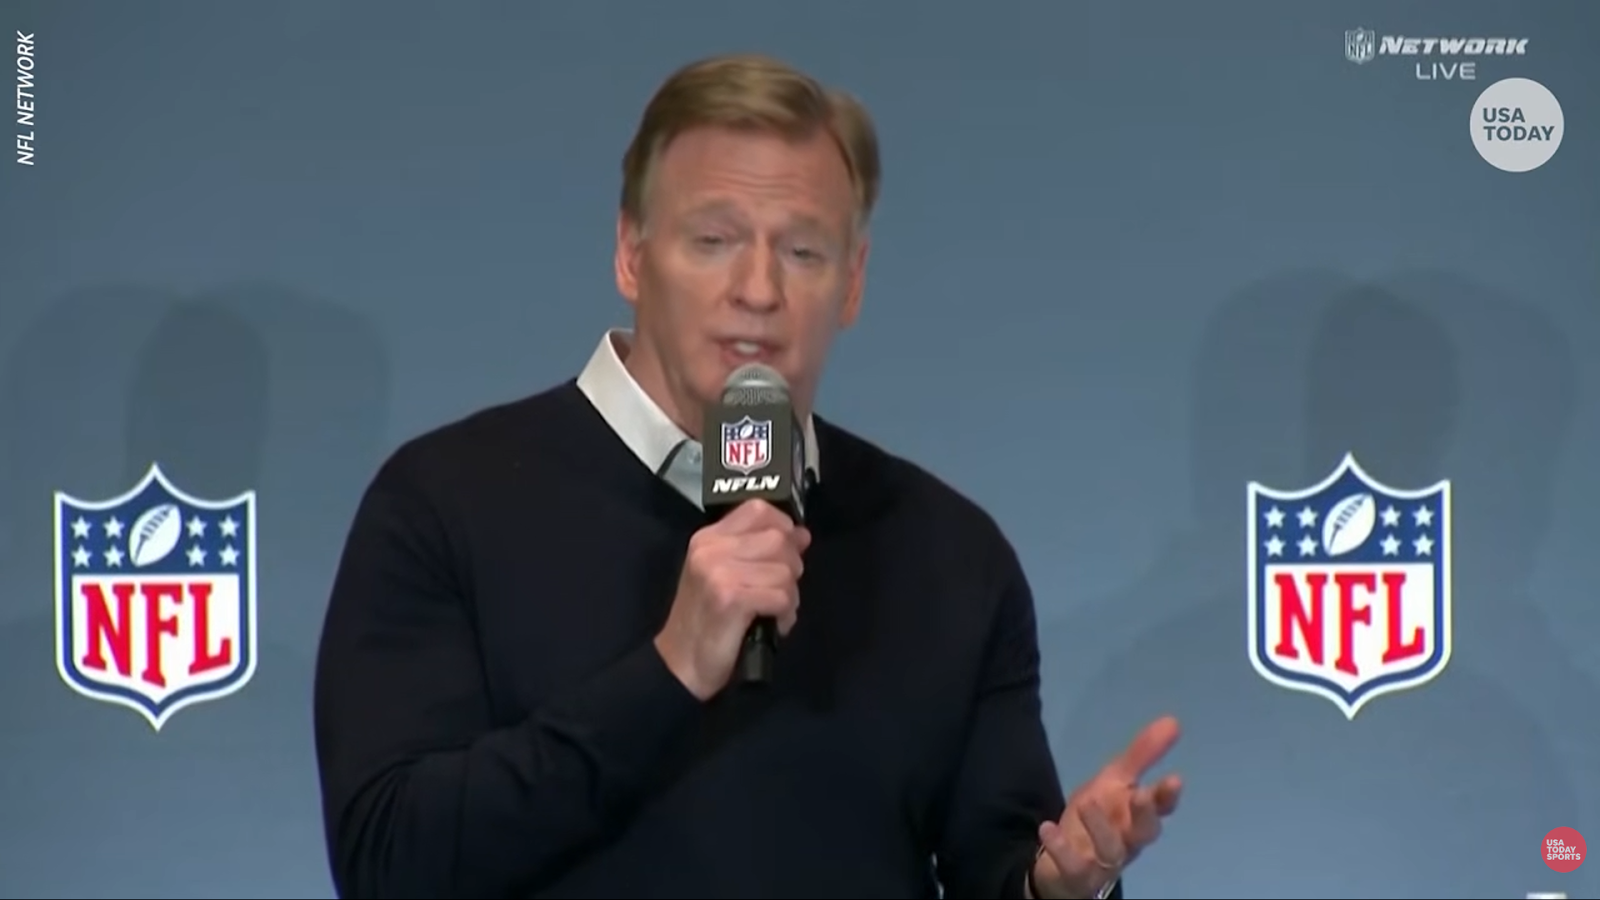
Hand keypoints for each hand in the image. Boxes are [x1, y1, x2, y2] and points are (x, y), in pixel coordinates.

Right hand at [655, 500, 809, 699]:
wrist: (681, 664)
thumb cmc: (707, 619)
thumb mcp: (722, 574)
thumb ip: (757, 550)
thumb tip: (801, 534)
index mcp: (708, 538)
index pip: (758, 508)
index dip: (783, 526)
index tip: (786, 550)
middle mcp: (711, 549)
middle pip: (778, 538)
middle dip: (791, 566)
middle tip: (779, 590)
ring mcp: (719, 573)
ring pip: (785, 569)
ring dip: (789, 594)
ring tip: (774, 610)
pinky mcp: (731, 599)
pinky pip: (782, 595)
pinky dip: (785, 613)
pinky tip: (773, 623)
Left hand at [1030, 716, 1182, 899]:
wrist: (1063, 864)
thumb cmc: (1096, 820)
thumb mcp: (1114, 782)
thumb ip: (1142, 754)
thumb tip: (1173, 721)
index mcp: (1137, 817)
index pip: (1160, 807)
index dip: (1167, 796)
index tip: (1175, 779)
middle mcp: (1126, 841)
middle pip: (1144, 833)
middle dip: (1145, 815)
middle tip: (1141, 796)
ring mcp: (1103, 861)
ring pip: (1111, 850)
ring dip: (1100, 826)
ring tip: (1086, 801)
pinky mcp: (1078, 876)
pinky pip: (1073, 867)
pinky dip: (1061, 848)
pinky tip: (1047, 827)